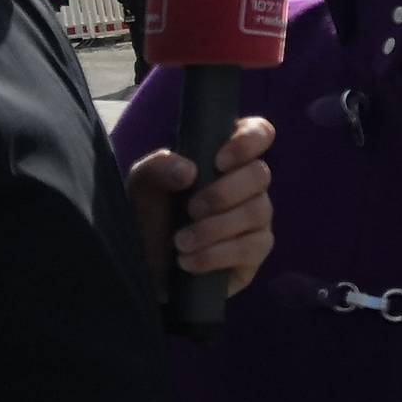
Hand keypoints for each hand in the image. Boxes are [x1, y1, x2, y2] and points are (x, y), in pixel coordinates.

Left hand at [127, 116, 276, 297]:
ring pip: (258, 211)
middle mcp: (247, 184)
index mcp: (224, 157)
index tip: (219, 161)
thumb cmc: (148, 219)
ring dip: (215, 227)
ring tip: (181, 242)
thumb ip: (156, 169)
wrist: (145, 269)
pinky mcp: (255, 251)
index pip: (258, 133)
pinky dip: (217, 254)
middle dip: (223, 193)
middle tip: (190, 209)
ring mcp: (255, 218)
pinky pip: (253, 247)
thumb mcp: (141, 189)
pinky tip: (189, 260)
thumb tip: (188, 171)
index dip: (248, 141)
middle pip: (260, 174)